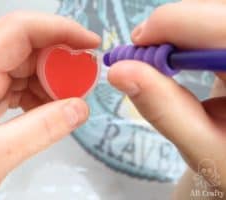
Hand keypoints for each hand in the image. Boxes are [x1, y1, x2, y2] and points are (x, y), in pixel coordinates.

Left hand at [0, 12, 99, 199]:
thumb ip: (42, 130)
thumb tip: (78, 108)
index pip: (20, 30)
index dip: (60, 30)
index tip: (89, 44)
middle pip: (25, 46)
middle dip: (60, 60)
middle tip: (84, 80)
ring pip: (24, 64)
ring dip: (52, 79)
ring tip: (70, 99)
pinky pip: (18, 83)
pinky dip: (39, 93)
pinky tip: (49, 109)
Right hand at [108, 0, 225, 190]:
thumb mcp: (202, 146)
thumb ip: (162, 108)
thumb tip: (120, 71)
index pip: (225, 28)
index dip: (178, 23)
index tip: (138, 42)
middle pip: (218, 14)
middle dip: (175, 24)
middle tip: (141, 49)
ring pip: (214, 15)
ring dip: (180, 28)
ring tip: (157, 57)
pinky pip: (215, 25)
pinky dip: (188, 33)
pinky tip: (176, 54)